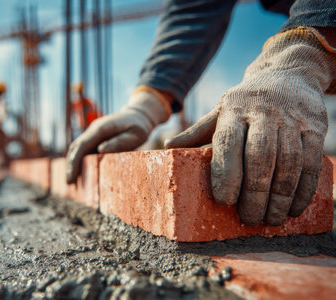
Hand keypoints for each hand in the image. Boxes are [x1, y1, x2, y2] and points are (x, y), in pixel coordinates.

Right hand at [67, 89, 170, 182]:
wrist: (137, 116)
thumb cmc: (138, 127)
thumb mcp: (136, 134)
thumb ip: (120, 142)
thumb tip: (101, 151)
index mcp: (100, 128)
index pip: (82, 146)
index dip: (74, 162)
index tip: (71, 177)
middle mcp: (93, 130)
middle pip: (75, 148)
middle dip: (70, 165)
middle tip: (69, 184)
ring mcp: (92, 134)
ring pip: (77, 149)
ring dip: (73, 164)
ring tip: (73, 183)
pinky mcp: (95, 139)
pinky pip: (83, 151)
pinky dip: (79, 162)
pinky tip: (81, 175)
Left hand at [166, 28, 334, 225]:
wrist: (288, 75)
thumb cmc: (246, 102)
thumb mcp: (220, 111)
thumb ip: (197, 132)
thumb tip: (167, 148)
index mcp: (233, 111)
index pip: (228, 143)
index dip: (226, 173)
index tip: (224, 200)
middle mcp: (263, 113)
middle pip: (259, 157)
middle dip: (254, 193)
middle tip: (249, 218)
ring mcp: (292, 119)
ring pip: (288, 162)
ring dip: (280, 196)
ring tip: (271, 219)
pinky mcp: (315, 126)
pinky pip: (312, 161)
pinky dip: (304, 189)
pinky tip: (293, 208)